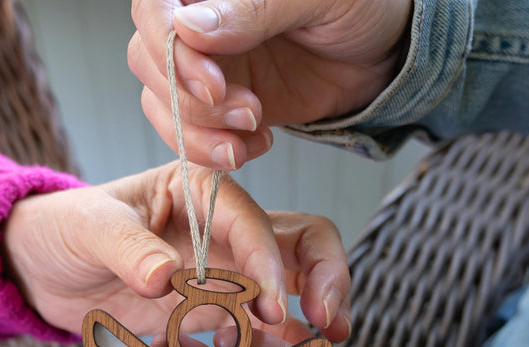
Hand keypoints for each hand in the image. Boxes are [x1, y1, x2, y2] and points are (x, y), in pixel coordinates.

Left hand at [3, 162, 350, 340]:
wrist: (39, 271)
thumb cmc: (62, 230)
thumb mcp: (88, 228)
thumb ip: (126, 248)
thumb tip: (164, 279)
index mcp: (200, 191)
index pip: (254, 217)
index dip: (268, 259)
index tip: (272, 304)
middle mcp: (222, 234)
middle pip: (297, 245)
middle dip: (324, 279)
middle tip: (330, 324)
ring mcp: (220, 279)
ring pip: (282, 295)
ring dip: (299, 327)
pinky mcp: (208, 319)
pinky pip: (240, 338)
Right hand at [129, 0, 412, 168]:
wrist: (383, 54)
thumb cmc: (362, 4)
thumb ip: (255, 8)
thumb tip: (189, 27)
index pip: (152, 6)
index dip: (168, 48)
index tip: (213, 85)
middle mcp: (195, 21)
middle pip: (146, 59)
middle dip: (189, 101)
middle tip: (248, 115)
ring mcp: (203, 65)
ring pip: (159, 102)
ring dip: (198, 133)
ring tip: (251, 138)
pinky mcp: (216, 106)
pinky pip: (186, 133)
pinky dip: (211, 151)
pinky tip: (253, 147)